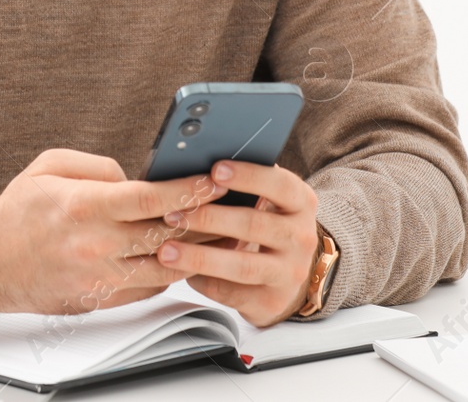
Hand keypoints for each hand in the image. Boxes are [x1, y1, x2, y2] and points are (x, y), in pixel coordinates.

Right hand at [0, 148, 227, 314]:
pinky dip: (168, 273)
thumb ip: (98, 165)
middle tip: (229, 206)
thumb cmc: (18, 212)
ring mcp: (98, 276)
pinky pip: (147, 288)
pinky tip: (181, 258)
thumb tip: (134, 176)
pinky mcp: (99, 299)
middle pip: (166, 234)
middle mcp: (95, 244)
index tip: (213, 180)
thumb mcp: (50, 166)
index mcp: (85, 206)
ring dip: (194, 251)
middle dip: (203, 219)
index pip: (151, 198)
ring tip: (217, 235)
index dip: (189, 189)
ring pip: (164, 267)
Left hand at [154, 160, 319, 326]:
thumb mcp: (269, 202)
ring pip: (242, 265)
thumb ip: (246, 186)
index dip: (248, 176)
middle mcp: (301, 237)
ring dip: (200, 257)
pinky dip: (204, 281)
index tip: (215, 170)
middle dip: (209, 218)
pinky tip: (182, 273)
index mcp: (300, 203)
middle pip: (254, 225)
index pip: (279, 185)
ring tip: (166, 250)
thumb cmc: (267, 226)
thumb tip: (198, 166)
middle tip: (173, 214)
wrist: (290, 275)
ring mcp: (290, 272)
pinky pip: (233, 292)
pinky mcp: (273, 301)